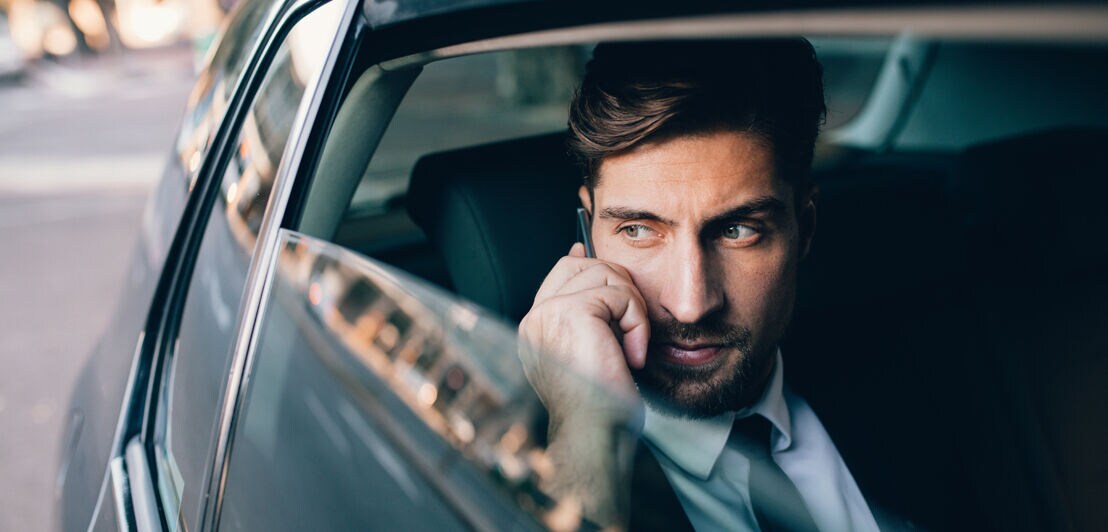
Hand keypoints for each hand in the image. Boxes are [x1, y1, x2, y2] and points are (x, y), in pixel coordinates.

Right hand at [518, 242, 649, 419]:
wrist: (594, 436)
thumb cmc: (598, 409)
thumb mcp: (589, 356)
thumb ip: (588, 319)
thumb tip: (591, 275)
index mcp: (534, 330)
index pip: (559, 275)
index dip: (588, 266)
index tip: (609, 271)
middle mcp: (535, 319)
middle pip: (579, 264)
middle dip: (616, 285)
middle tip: (631, 325)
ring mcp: (549, 313)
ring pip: (604, 274)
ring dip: (631, 308)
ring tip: (632, 346)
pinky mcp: (573, 312)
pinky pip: (620, 294)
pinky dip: (637, 322)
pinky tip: (632, 355)